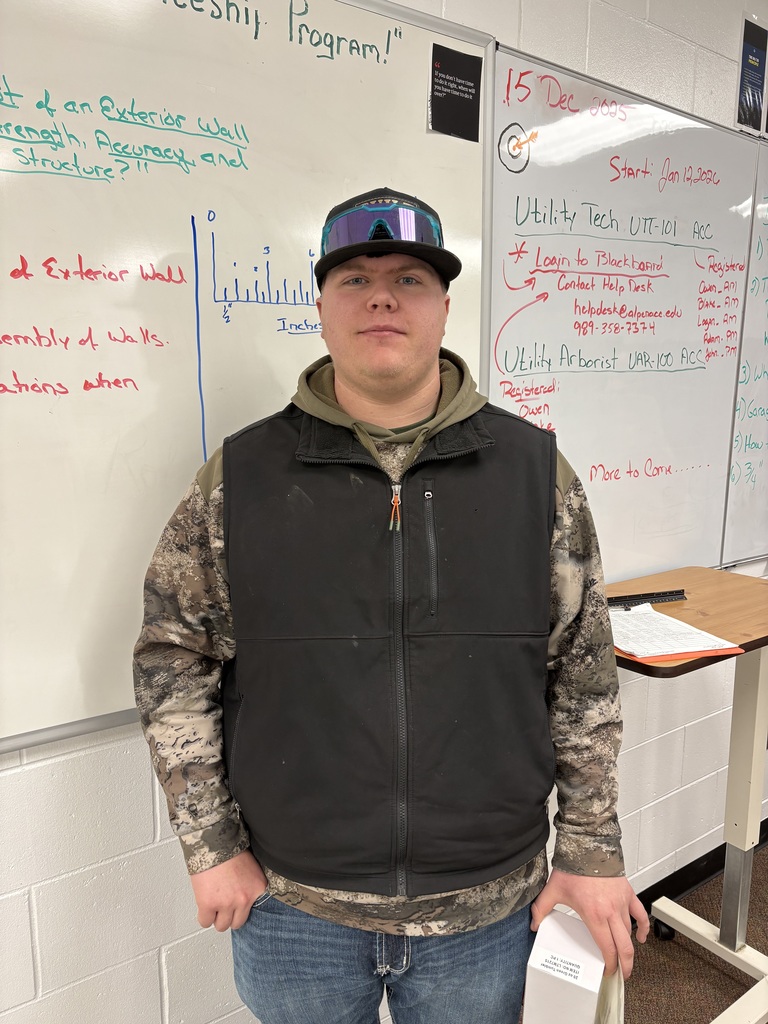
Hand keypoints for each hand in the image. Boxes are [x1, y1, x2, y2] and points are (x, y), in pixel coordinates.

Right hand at [189, 849, 267, 931]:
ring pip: (222, 926)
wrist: (213, 840)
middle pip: (237, 923)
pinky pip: (205, 922)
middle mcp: (245, 899)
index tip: (236, 903)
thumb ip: (249, 884)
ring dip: (217, 917)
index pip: (253, 911)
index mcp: (258, 888)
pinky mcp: (209, 905)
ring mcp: (227, 904)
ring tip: (213, 904)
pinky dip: (204, 916)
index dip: (241, 907)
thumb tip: (242, 896)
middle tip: (223, 905)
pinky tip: (204, 906)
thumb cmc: (230, 848)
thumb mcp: (250, 867)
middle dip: (230, 915)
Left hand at [531, 869, 649, 979]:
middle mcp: (610, 911)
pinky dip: (642, 927)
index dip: (609, 964)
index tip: (607, 971)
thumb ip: (542, 908)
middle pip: (623, 946)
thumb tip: (534, 923)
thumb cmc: (574, 867)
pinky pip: (640, 914)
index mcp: (594, 914)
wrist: (588, 846)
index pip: (607, 948)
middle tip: (622, 973)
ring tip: (626, 958)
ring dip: (629, 948)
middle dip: (624, 964)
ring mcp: (621, 903)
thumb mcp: (553, 890)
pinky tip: (640, 937)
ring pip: (629, 932)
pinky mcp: (628, 894)